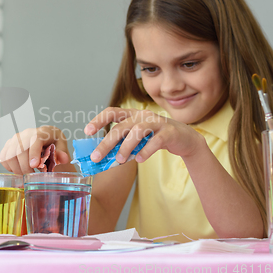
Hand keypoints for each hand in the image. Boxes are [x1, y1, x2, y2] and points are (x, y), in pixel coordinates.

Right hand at [0, 126, 69, 174]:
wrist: (45, 138)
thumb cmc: (53, 142)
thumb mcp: (61, 145)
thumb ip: (62, 152)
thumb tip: (63, 158)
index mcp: (42, 132)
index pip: (35, 140)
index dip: (33, 153)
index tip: (34, 166)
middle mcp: (26, 133)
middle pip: (20, 150)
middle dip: (25, 166)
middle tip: (31, 175)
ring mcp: (15, 139)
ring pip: (9, 155)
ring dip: (17, 168)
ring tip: (25, 174)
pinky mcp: (8, 145)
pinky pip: (4, 158)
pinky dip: (9, 167)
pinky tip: (18, 170)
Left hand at [84, 108, 203, 163]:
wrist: (185, 139)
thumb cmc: (156, 139)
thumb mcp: (137, 139)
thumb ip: (122, 144)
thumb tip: (103, 158)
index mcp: (132, 115)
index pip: (112, 112)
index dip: (99, 120)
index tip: (87, 132)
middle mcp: (143, 115)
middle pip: (121, 126)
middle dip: (107, 142)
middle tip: (96, 157)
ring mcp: (157, 122)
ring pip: (137, 131)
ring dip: (126, 147)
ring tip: (119, 160)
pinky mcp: (169, 132)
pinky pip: (155, 141)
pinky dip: (146, 151)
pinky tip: (139, 160)